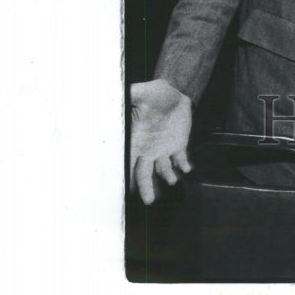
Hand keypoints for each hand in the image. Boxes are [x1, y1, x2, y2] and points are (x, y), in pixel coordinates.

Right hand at [130, 79, 192, 203]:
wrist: (174, 93)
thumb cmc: (153, 94)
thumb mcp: (139, 94)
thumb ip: (128, 96)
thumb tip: (108, 93)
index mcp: (135, 140)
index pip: (126, 161)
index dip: (124, 174)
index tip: (122, 187)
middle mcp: (147, 150)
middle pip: (144, 174)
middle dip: (145, 188)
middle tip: (148, 201)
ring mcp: (163, 149)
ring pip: (163, 170)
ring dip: (167, 176)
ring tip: (171, 180)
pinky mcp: (178, 146)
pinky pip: (181, 160)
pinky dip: (184, 165)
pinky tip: (186, 168)